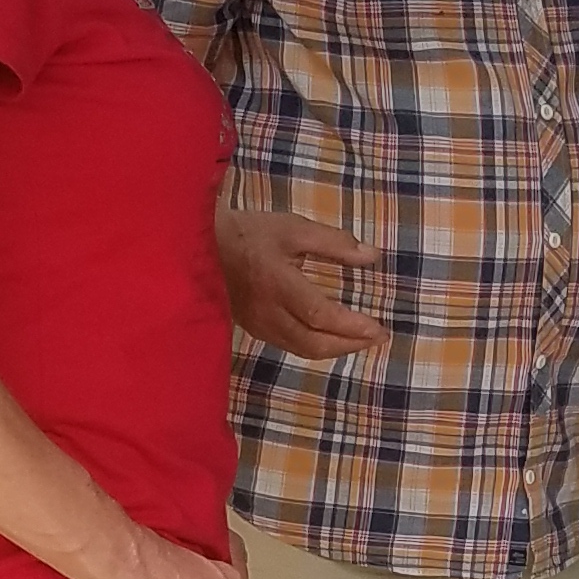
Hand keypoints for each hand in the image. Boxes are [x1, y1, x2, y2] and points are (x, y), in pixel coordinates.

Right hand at [214, 208, 389, 359]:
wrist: (199, 248)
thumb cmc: (249, 234)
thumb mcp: (293, 229)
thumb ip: (334, 243)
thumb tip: (372, 255)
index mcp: (278, 284)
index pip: (320, 315)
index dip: (352, 326)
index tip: (379, 329)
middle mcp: (268, 312)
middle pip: (314, 342)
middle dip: (351, 345)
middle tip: (379, 338)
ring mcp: (258, 325)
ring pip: (303, 349)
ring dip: (336, 349)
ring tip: (361, 341)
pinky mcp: (253, 329)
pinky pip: (290, 346)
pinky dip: (316, 346)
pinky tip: (331, 338)